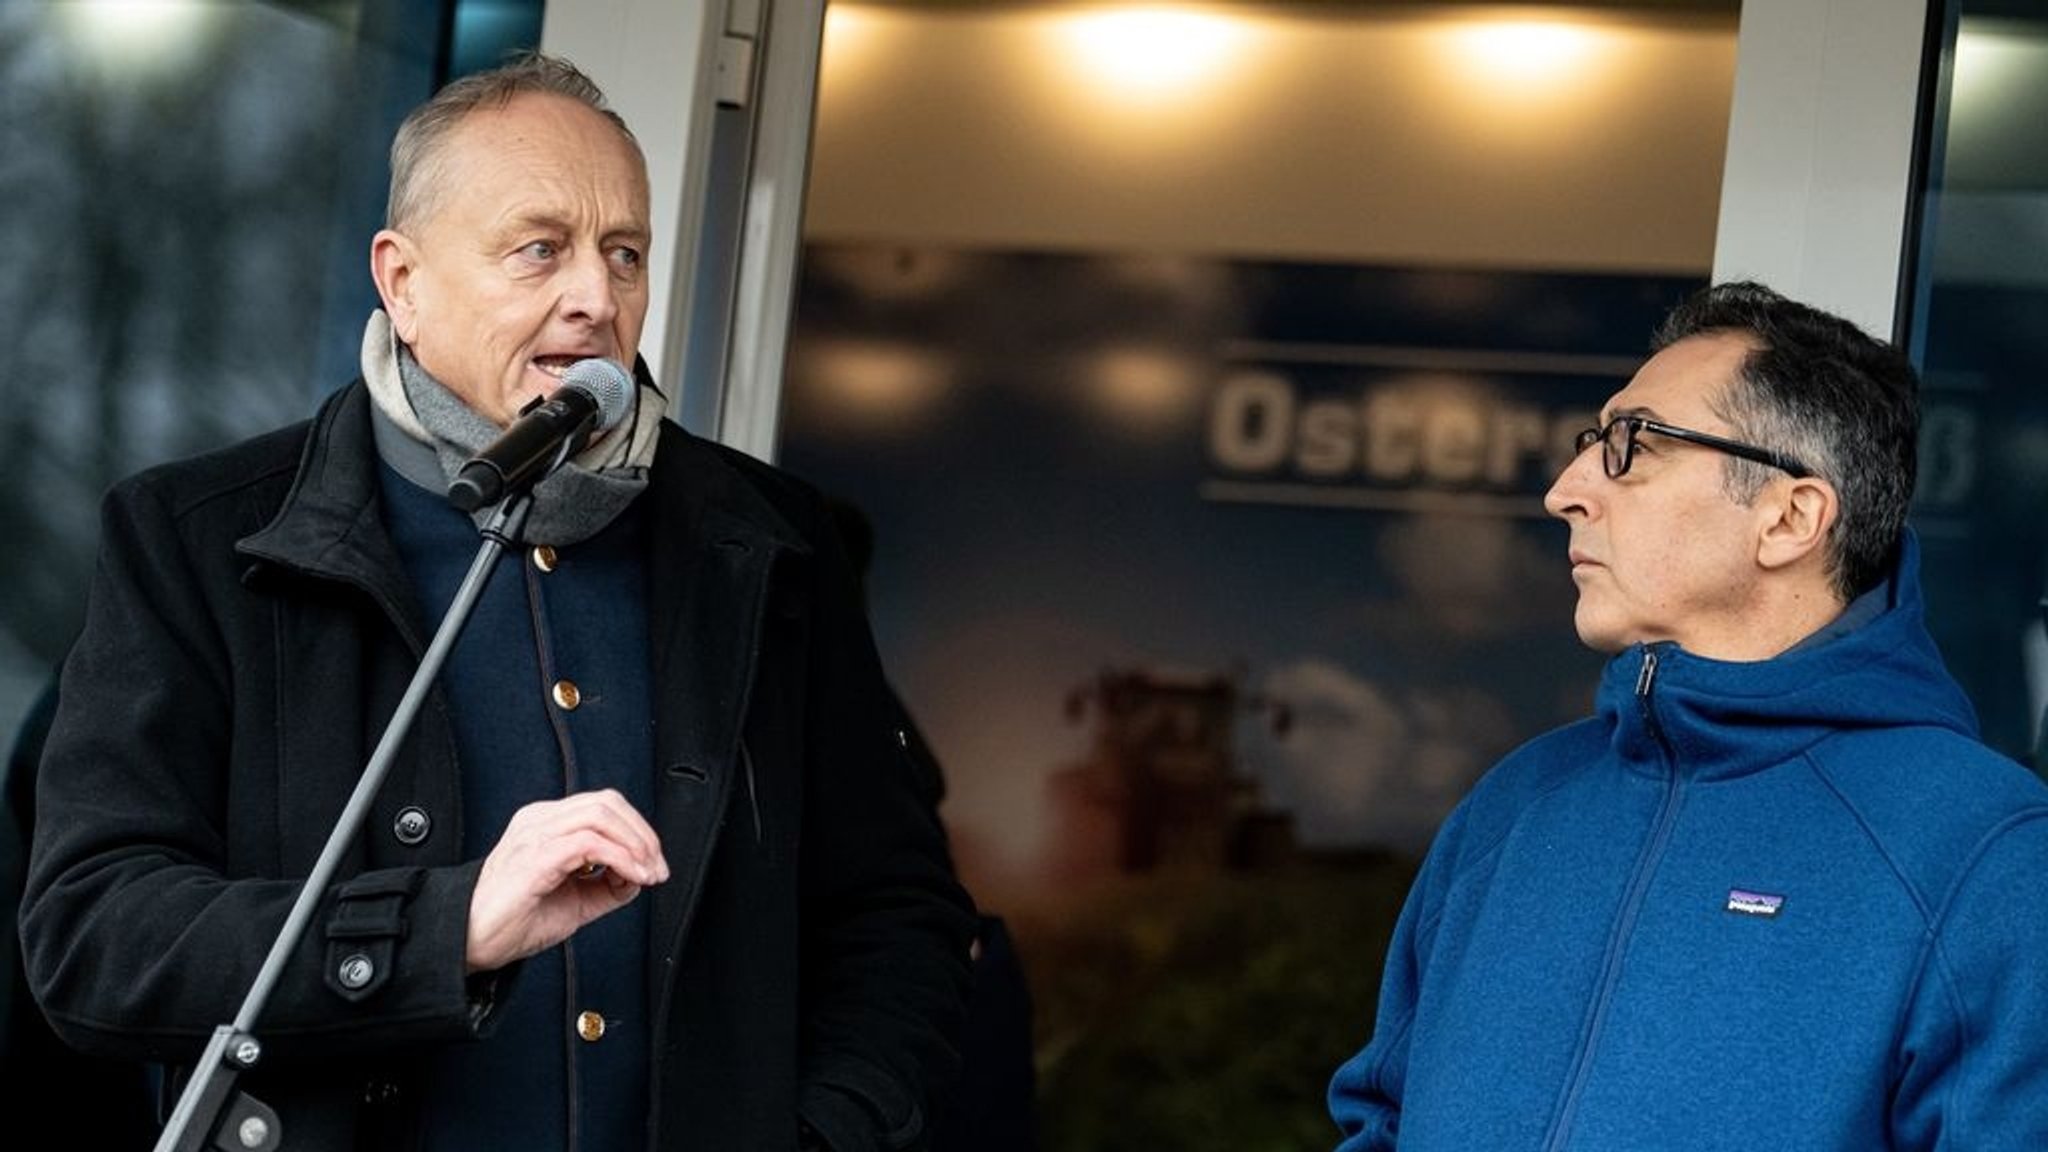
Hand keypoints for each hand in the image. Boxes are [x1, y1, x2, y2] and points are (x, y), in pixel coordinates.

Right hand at [465, 788, 668, 971]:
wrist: (470, 942)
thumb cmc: (511, 921)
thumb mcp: (575, 901)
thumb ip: (607, 886)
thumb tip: (638, 876)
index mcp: (545, 825)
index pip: (603, 806)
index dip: (638, 830)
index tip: (654, 864)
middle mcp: (540, 822)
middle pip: (607, 803)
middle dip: (643, 835)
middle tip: (657, 868)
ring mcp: (535, 835)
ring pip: (601, 815)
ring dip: (636, 844)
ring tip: (647, 873)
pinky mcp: (535, 857)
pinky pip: (590, 843)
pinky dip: (621, 858)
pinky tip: (631, 878)